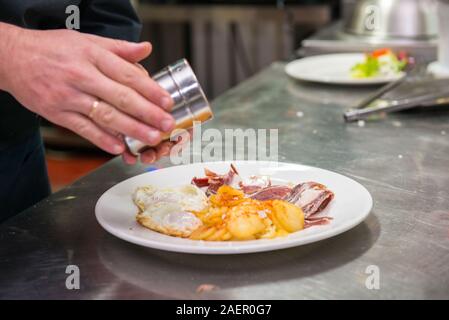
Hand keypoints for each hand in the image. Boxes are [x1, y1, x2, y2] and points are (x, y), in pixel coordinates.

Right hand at [0, 24, 174, 156]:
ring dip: (131, 129)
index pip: (127, 74)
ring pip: (105, 116)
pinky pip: (83, 129)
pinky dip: (102, 139)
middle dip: (147, 113)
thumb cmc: (52, 49)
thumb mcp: (86, 40)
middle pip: (121, 97)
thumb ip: (118, 48)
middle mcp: (81, 76)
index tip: (167, 102)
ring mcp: (68, 97)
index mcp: (92, 56)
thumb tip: (146, 49)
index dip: (150, 90)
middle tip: (167, 124)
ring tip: (151, 138)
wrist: (12, 58)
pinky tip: (120, 147)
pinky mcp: (57, 113)